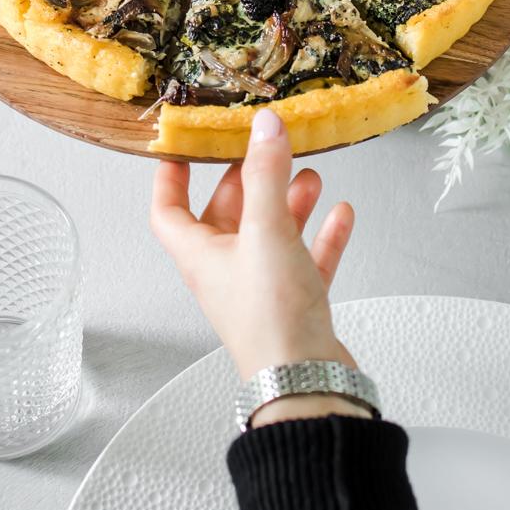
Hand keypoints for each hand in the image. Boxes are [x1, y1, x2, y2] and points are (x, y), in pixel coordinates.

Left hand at [151, 107, 358, 423]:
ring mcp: (262, 287)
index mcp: (201, 254)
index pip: (169, 210)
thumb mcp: (265, 230)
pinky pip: (307, 259)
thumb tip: (264, 125)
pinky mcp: (297, 303)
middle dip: (249, 180)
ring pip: (271, 233)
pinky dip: (322, 235)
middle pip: (228, 214)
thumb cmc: (271, 320)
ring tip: (310, 175)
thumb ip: (267, 173)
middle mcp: (227, 269)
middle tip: (264, 148)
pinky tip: (340, 214)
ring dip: (289, 202)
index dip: (170, 177)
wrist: (308, 383)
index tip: (181, 145)